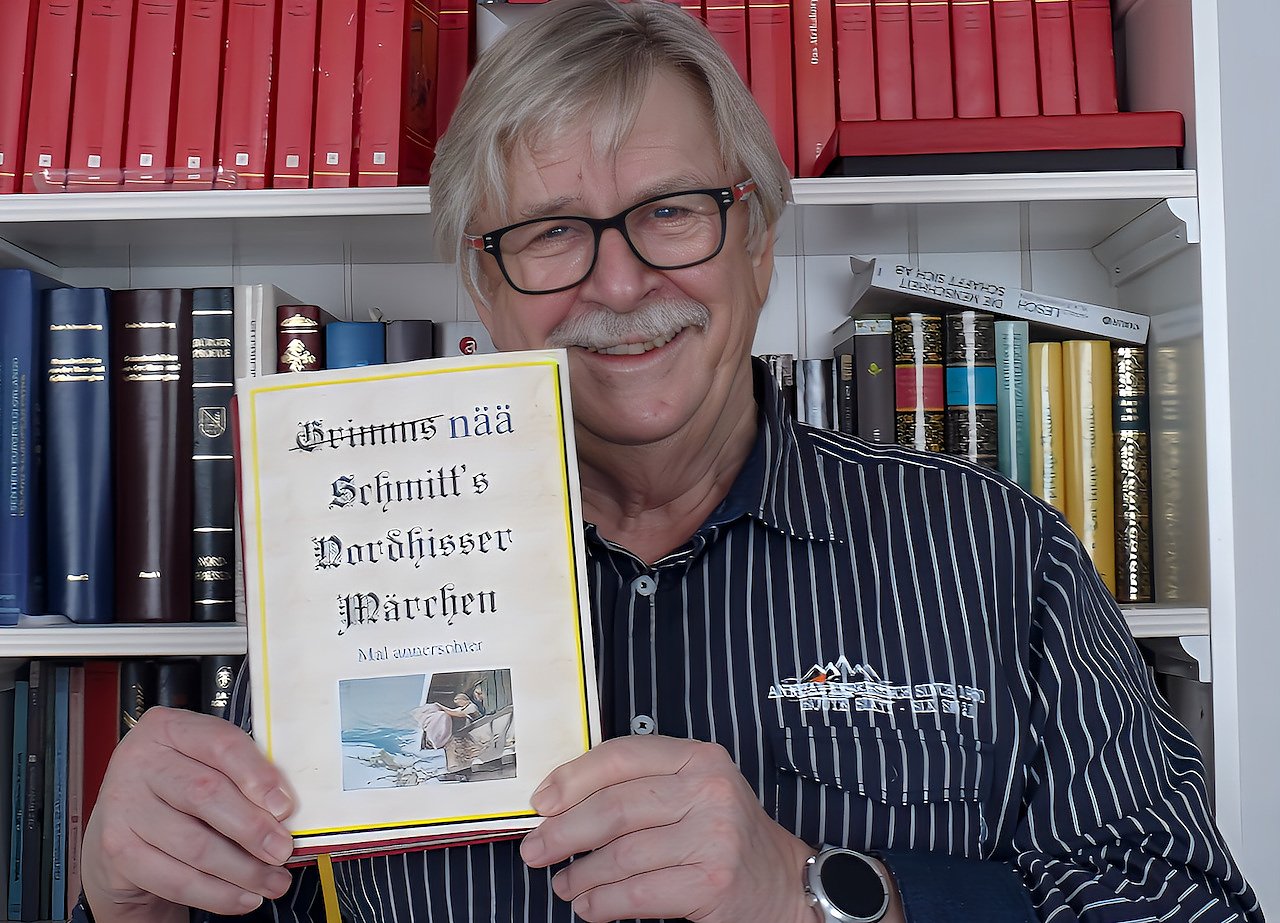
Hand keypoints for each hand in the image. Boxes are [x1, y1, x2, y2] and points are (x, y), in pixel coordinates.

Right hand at [80, 707, 297, 922]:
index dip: (257, 776)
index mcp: (169, 728)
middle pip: (205, 794)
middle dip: (253, 829)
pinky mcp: (118, 849)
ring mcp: (123, 806)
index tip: (285, 807)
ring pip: (193, 844)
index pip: (220, 745)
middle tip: (283, 851)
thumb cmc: (180, 784)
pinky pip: (175, 879)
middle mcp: (140, 761)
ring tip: (273, 881)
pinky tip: (244, 897)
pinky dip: (216, 894)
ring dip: (242, 870)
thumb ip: (243, 775)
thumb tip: (285, 812)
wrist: (125, 819)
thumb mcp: (208, 763)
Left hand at [518, 735, 818, 922]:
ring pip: (621, 855)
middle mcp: (709, 790)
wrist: (782, 883)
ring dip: (581, 874)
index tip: (542, 802)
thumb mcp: (693, 792)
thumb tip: (560, 803)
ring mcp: (714, 836)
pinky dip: (603, 903)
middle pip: (614, 808)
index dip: (573, 778)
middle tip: (535, 849)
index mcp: (698, 758)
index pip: (622, 756)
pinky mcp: (712, 882)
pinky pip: (639, 893)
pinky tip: (590, 906)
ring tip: (565, 884)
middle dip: (563, 832)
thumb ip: (641, 786)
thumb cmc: (723, 835)